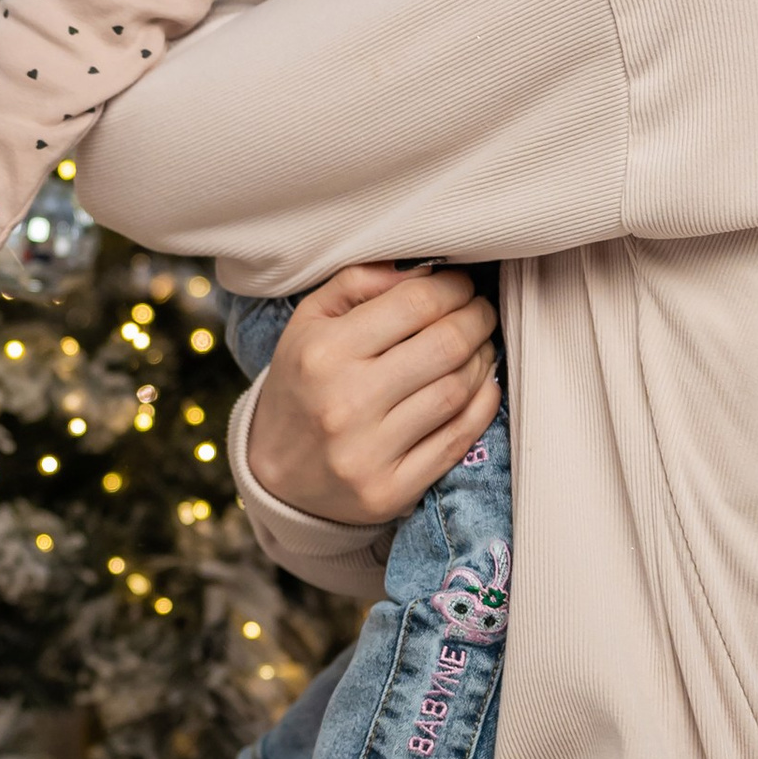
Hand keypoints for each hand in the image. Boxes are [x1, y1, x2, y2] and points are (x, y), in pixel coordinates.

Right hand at [242, 263, 499, 525]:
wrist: (275, 476)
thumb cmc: (301, 384)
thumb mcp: (309, 322)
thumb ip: (360, 283)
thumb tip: (426, 268)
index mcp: (322, 352)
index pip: (414, 304)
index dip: (453, 288)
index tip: (463, 284)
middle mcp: (345, 402)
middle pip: (445, 345)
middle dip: (477, 319)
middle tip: (481, 310)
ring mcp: (369, 452)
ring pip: (456, 391)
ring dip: (483, 360)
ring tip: (481, 345)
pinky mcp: (391, 490)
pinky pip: (458, 439)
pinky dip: (482, 406)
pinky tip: (482, 386)